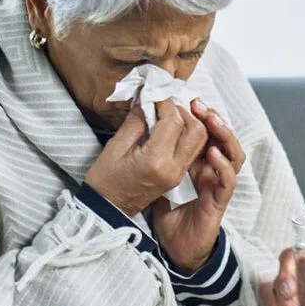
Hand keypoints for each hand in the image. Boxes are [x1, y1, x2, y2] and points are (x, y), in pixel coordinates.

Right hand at [84, 99, 206, 216]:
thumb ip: (136, 121)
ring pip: (199, 141)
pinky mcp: (178, 177)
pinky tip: (171, 128)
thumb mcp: (115, 147)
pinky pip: (192, 151)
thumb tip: (149, 100)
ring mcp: (178, 174)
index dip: (166, 103)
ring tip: (168, 114)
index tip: (155, 94)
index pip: (173, 122)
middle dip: (184, 111)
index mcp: (156, 161)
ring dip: (189, 122)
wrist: (107, 211)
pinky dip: (187, 135)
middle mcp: (173, 168)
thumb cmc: (105, 180)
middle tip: (165, 103)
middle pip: (196, 130)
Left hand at [152, 99, 242, 272]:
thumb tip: (145, 130)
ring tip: (211, 121)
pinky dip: (222, 165)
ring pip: (233, 154)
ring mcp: (217, 185)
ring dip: (224, 136)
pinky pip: (227, 180)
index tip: (188, 101)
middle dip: (214, 118)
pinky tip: (212, 153)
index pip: (206, 133)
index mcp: (197, 163)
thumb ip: (157, 157)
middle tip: (200, 105)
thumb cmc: (167, 214)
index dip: (201, 116)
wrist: (173, 247)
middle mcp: (211, 171)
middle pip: (222, 138)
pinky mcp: (219, 201)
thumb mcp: (156, 178)